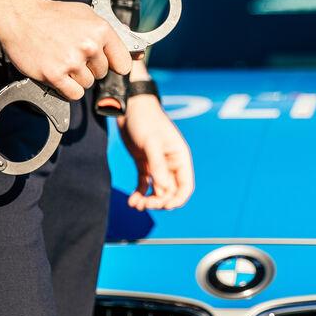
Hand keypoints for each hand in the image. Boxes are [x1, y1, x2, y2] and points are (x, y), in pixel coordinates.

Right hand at [0, 0, 132, 100]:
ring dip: (75, 78)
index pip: (123, 64)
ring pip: (87, 84)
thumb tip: (137, 54)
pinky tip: (58, 73)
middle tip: (71, 53)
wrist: (20, 17)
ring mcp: (72, 61)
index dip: (113, 65)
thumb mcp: (87, 15)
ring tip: (61, 59)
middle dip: (89, 68)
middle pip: (102, 74)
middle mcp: (89, 46)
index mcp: (101, 30)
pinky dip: (66, 88)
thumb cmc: (53, 16)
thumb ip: (111, 35)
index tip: (104, 62)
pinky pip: (73, 94)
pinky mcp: (55, 74)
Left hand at [118, 94, 194, 209]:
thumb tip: (164, 189)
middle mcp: (170, 164)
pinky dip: (139, 194)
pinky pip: (144, 184)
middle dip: (159, 201)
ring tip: (135, 204)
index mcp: (179, 158)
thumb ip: (158, 166)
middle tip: (145, 204)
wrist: (129, 108)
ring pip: (157, 191)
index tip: (165, 206)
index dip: (178, 199)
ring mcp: (157, 165)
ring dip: (148, 201)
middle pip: (170, 192)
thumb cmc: (145, 120)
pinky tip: (132, 201)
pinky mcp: (143, 164)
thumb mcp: (151, 143)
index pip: (185, 186)